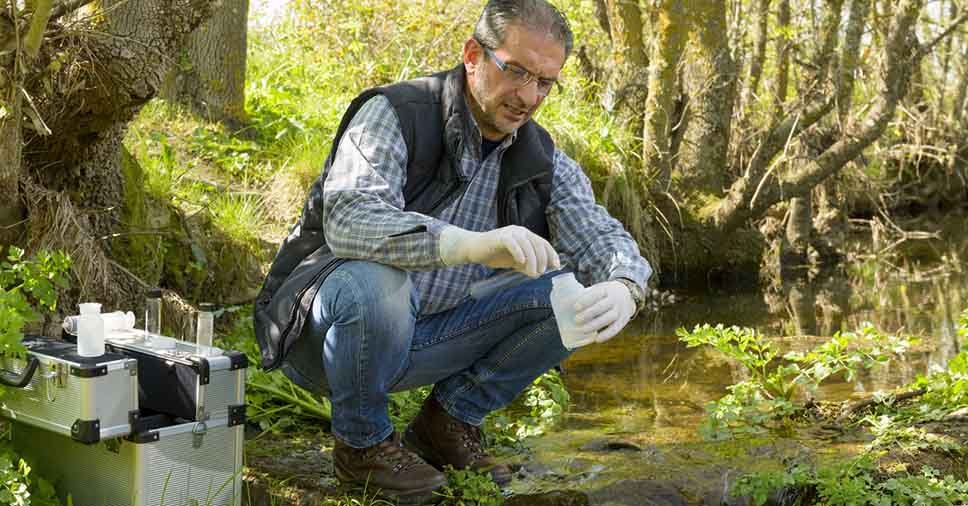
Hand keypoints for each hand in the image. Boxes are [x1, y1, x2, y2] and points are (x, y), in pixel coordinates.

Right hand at [439, 225, 559, 277]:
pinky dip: (518, 252)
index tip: (556, 266)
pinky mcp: (500, 236)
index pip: (543, 243)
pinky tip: (521, 261)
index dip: (551, 254)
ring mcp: (510, 232)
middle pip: (537, 243)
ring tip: (533, 272)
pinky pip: (512, 243)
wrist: (474, 249)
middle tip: (540, 272)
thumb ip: (526, 265)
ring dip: (532, 259)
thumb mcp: (514, 262)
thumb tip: (539, 273)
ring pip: (527, 244)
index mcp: (526, 235)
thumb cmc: (495, 254)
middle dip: (542, 259)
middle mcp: (520, 231)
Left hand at [574, 281, 635, 342]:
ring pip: (609, 317)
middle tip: (576, 320)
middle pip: (602, 306)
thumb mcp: (598, 289)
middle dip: (588, 314)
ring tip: (582, 330)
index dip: (586, 300)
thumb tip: (565, 304)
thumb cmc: (605, 293)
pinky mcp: (623, 320)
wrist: (627, 294)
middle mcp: (615, 299)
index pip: (596, 293)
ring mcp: (620, 310)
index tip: (575, 307)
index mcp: (606, 289)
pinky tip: (596, 339)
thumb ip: (586, 295)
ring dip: (595, 325)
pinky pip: (616, 328)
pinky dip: (607, 334)